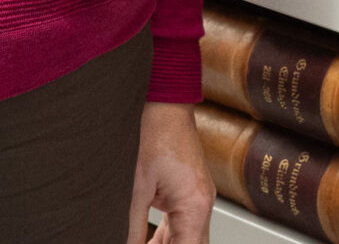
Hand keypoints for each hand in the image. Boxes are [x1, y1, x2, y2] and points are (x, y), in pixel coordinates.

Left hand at [128, 100, 212, 243]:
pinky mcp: (194, 191)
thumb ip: (135, 224)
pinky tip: (152, 240)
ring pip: (189, 236)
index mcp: (194, 205)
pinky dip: (171, 234)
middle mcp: (203, 204)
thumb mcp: (139, 188)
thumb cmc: (158, 138)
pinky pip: (186, 221)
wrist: (168, 108)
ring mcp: (201, 197)